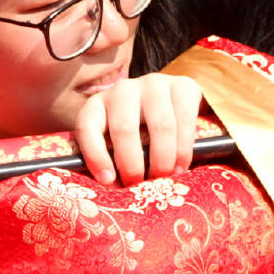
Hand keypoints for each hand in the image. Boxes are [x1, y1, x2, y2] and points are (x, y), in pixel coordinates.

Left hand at [73, 74, 201, 184]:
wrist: (171, 106)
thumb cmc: (136, 135)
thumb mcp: (115, 145)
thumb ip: (110, 162)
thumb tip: (113, 188)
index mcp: (97, 105)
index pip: (87, 127)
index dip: (95, 155)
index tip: (108, 180)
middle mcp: (122, 90)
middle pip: (124, 128)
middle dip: (132, 164)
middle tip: (139, 184)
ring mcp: (154, 85)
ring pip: (160, 126)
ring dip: (162, 159)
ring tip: (164, 178)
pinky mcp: (183, 86)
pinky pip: (185, 120)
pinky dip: (183, 149)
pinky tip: (180, 166)